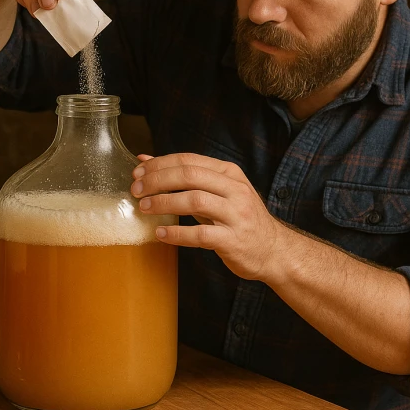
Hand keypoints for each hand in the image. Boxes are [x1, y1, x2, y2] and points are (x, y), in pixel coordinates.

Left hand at [131, 153, 287, 281]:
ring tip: (144, 208)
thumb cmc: (239, 218)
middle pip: (190, 176)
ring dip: (164, 203)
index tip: (138, 173)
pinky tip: (161, 234)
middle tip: (136, 190)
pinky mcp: (233, 240)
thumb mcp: (217, 192)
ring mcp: (236, 214)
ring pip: (195, 200)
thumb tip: (145, 162)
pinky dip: (177, 233)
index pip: (189, 160)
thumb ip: (185, 177)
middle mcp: (235, 190)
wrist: (273, 249)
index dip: (160, 165)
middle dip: (157, 181)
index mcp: (229, 173)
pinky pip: (200, 234)